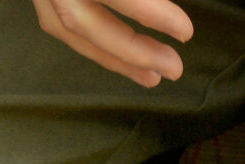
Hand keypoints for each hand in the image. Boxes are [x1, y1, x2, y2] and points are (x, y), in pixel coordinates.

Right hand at [33, 0, 193, 86]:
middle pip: (83, 23)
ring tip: (150, 76)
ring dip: (113, 58)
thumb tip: (158, 5)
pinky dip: (92, 43)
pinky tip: (117, 56)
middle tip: (172, 69)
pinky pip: (60, 23)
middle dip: (132, 51)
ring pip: (69, 30)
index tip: (184, 31)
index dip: (150, 12)